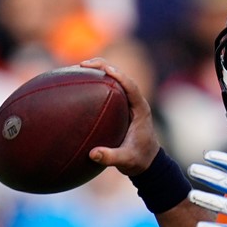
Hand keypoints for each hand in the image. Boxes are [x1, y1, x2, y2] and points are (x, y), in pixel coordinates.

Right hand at [80, 58, 160, 175]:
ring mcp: (128, 103)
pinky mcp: (121, 107)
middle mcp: (135, 102)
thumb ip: (111, 157)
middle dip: (103, 66)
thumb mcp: (127, 160)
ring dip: (99, 71)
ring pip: (114, 80)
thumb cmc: (140, 160)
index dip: (119, 75)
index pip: (131, 86)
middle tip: (83, 64)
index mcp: (141, 110)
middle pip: (121, 76)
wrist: (148, 162)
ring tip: (78, 68)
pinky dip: (95, 83)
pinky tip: (78, 84)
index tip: (104, 69)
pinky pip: (108, 89)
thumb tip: (93, 154)